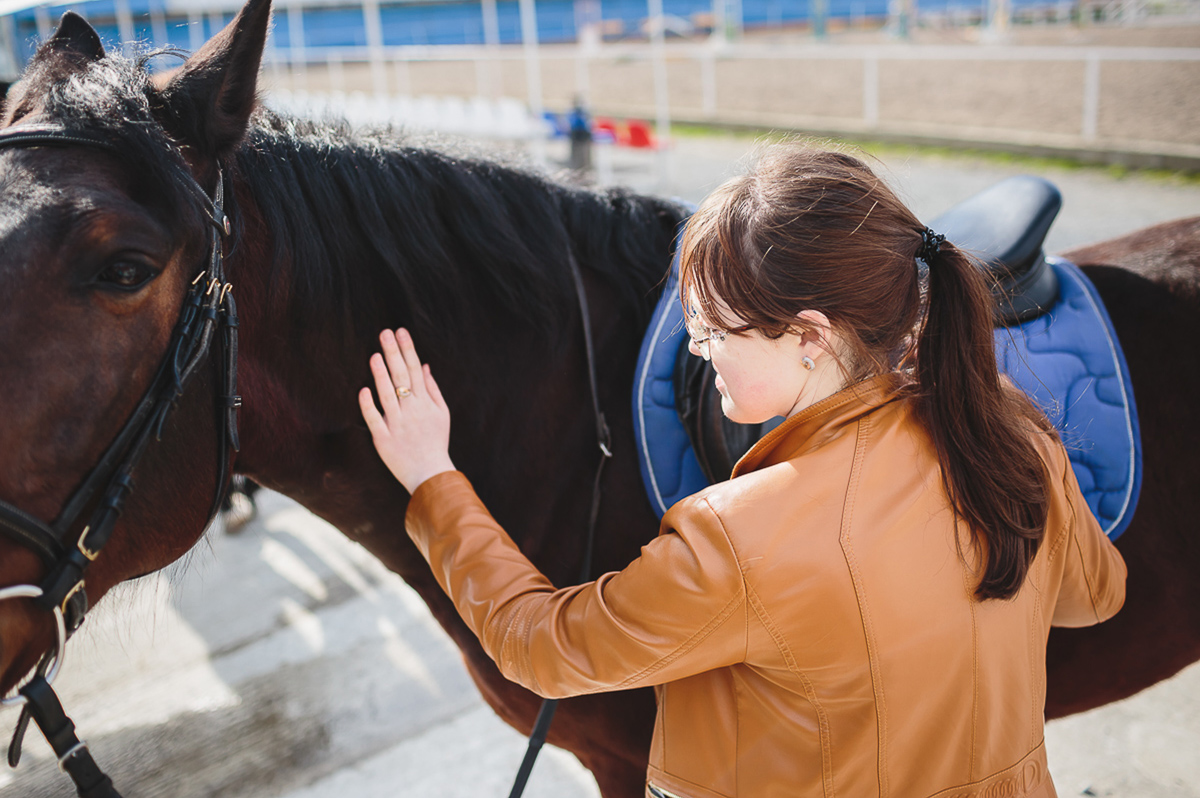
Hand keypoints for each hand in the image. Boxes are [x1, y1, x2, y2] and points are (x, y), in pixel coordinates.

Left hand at [359, 328, 454, 493]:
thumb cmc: (436, 442)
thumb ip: (432, 389)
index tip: (400, 331)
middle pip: (401, 377)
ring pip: (387, 395)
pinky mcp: (384, 439)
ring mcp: (397, 425)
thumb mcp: (441, 413)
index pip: (415, 370)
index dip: (408, 349)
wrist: (430, 473)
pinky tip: (363, 390)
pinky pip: (374, 420)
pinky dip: (369, 405)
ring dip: (380, 375)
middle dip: (394, 353)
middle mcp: (412, 411)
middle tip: (384, 333)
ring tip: (374, 355)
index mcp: (425, 403)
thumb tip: (424, 366)